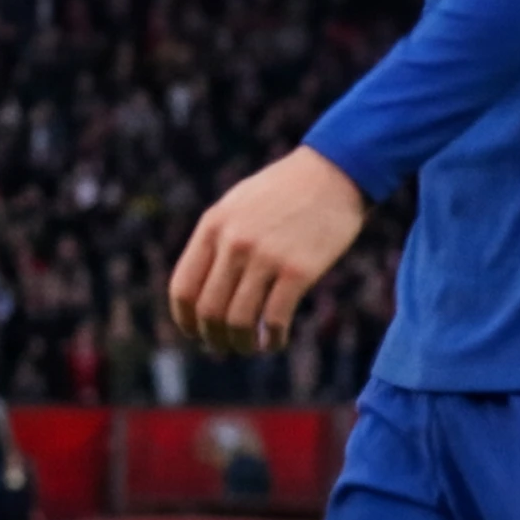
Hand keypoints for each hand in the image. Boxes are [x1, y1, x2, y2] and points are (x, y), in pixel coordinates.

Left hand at [166, 147, 367, 352]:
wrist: (335, 172)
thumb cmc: (288, 190)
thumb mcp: (239, 204)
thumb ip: (219, 237)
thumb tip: (205, 282)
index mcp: (213, 227)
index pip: (183, 288)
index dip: (185, 320)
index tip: (195, 333)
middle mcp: (234, 244)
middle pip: (210, 310)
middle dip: (213, 337)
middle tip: (224, 346)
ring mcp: (266, 257)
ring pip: (239, 319)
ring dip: (242, 343)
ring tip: (251, 347)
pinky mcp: (299, 270)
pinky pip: (275, 318)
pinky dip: (273, 339)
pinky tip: (276, 342)